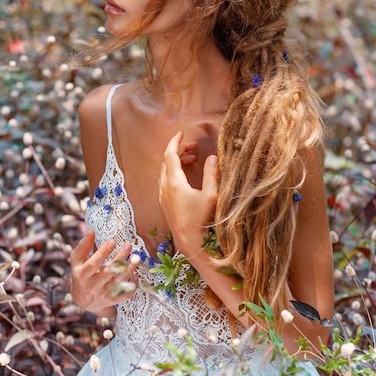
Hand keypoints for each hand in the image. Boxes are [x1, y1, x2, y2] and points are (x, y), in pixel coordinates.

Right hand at [69, 230, 138, 316]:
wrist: (82, 300)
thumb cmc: (80, 274)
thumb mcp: (77, 261)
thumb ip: (83, 246)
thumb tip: (91, 231)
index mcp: (82, 275)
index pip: (93, 263)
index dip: (103, 253)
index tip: (112, 241)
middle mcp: (92, 286)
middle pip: (108, 272)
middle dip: (120, 258)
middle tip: (128, 245)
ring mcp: (102, 294)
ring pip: (118, 282)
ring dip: (129, 270)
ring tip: (136, 258)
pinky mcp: (111, 300)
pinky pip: (124, 295)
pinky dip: (131, 286)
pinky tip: (135, 275)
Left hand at [159, 130, 217, 254]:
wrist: (189, 243)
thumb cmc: (202, 220)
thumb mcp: (211, 195)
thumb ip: (211, 174)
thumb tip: (212, 157)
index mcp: (174, 182)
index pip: (170, 154)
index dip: (175, 141)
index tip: (182, 132)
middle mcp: (165, 187)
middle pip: (167, 161)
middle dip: (179, 151)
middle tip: (194, 148)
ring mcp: (163, 196)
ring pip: (165, 171)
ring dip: (177, 162)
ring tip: (192, 160)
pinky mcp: (164, 204)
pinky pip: (165, 181)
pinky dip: (174, 172)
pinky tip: (186, 176)